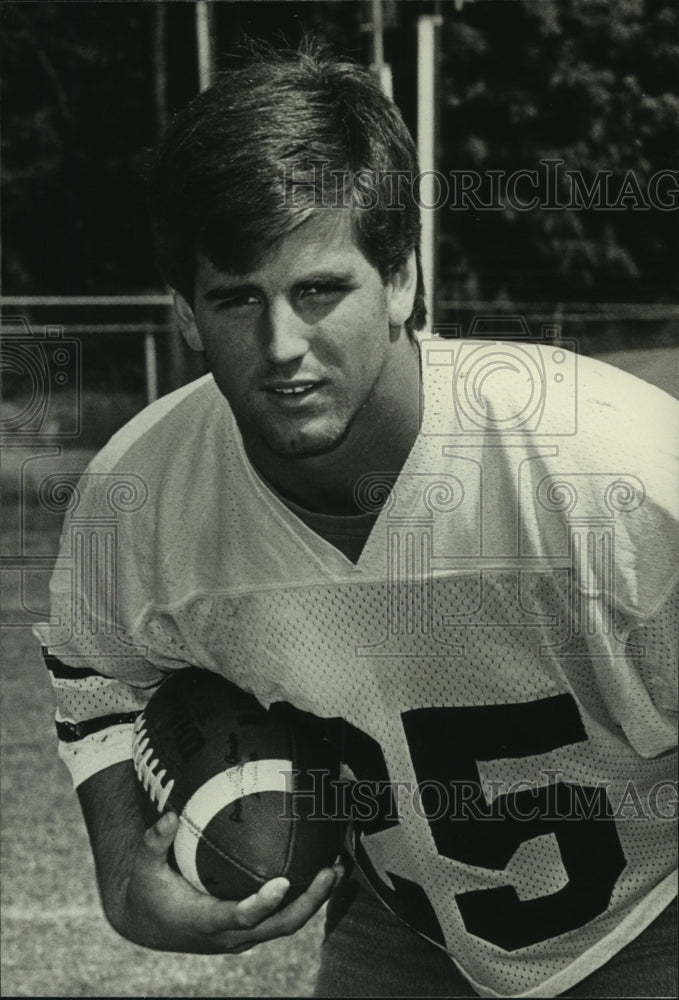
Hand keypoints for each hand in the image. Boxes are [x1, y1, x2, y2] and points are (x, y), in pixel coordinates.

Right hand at [116, 811, 343, 952]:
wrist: (147, 924)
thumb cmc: (147, 892)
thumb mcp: (144, 867)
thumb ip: (154, 841)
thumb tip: (170, 815)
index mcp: (205, 922)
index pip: (240, 917)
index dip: (263, 904)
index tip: (283, 883)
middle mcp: (230, 935)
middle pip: (279, 926)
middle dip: (309, 902)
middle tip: (331, 870)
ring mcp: (243, 935)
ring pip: (287, 923)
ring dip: (315, 899)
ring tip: (339, 867)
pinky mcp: (250, 929)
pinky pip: (282, 917)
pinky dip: (304, 897)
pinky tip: (320, 870)